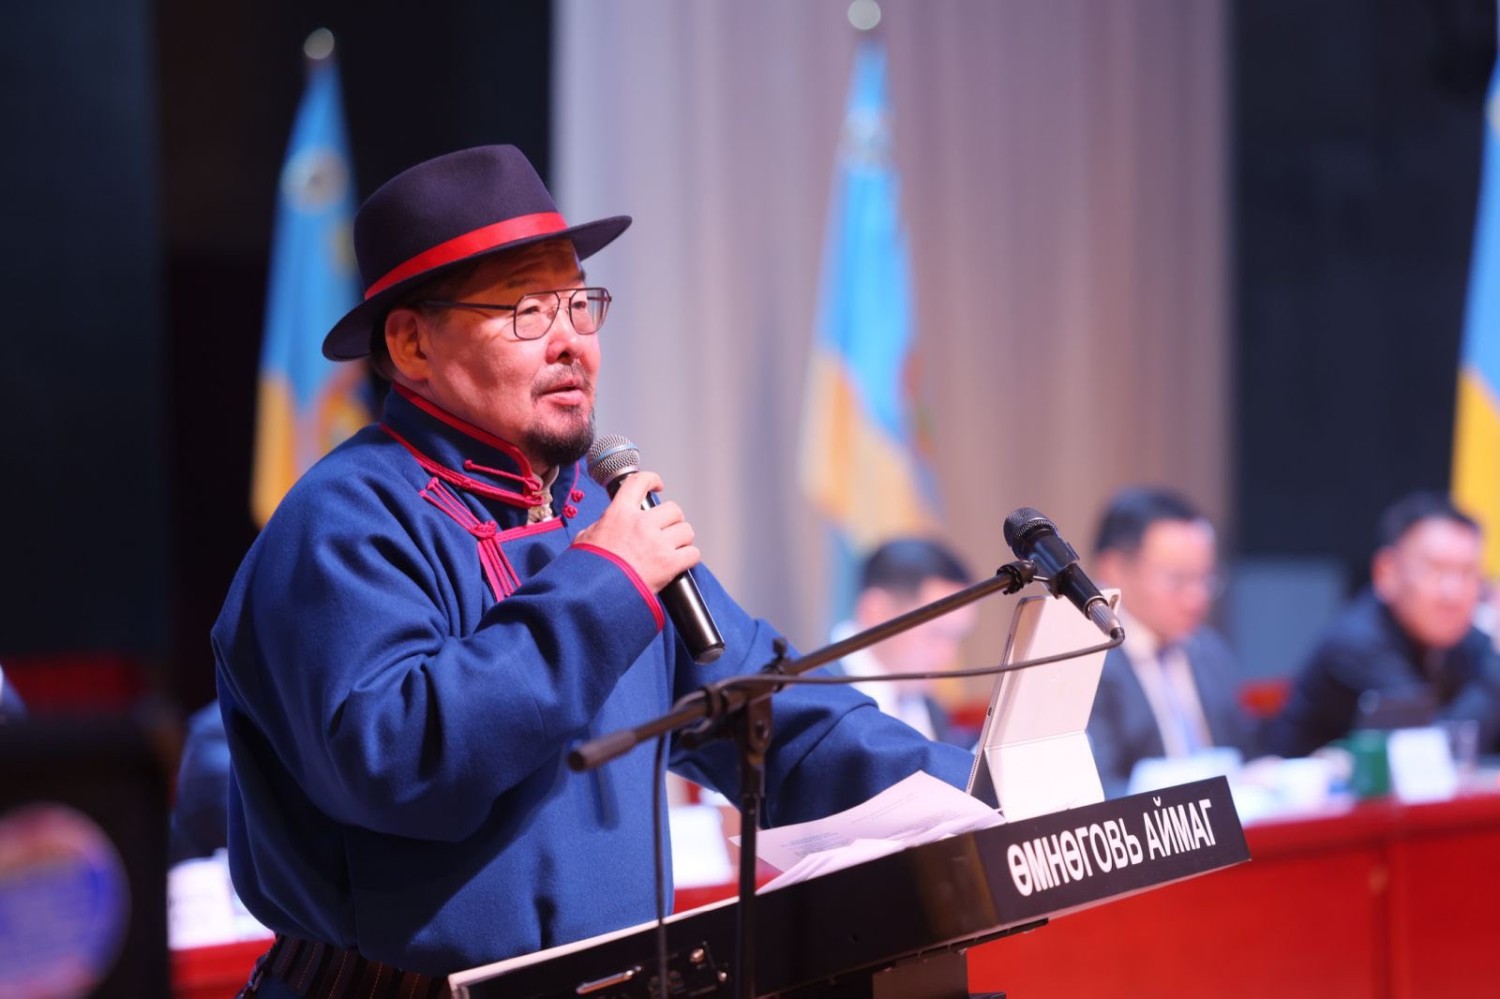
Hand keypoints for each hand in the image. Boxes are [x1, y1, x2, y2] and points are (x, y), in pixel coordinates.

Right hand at [575, 470, 700, 591]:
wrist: (593, 594)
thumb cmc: (587, 569)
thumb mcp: (585, 539)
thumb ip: (600, 527)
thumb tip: (603, 527)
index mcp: (620, 513)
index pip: (639, 483)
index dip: (652, 480)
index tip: (657, 485)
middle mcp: (641, 524)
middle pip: (673, 509)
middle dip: (672, 520)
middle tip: (666, 530)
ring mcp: (657, 543)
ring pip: (686, 530)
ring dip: (682, 539)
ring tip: (673, 548)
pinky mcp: (669, 564)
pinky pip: (693, 553)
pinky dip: (689, 558)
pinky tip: (680, 562)